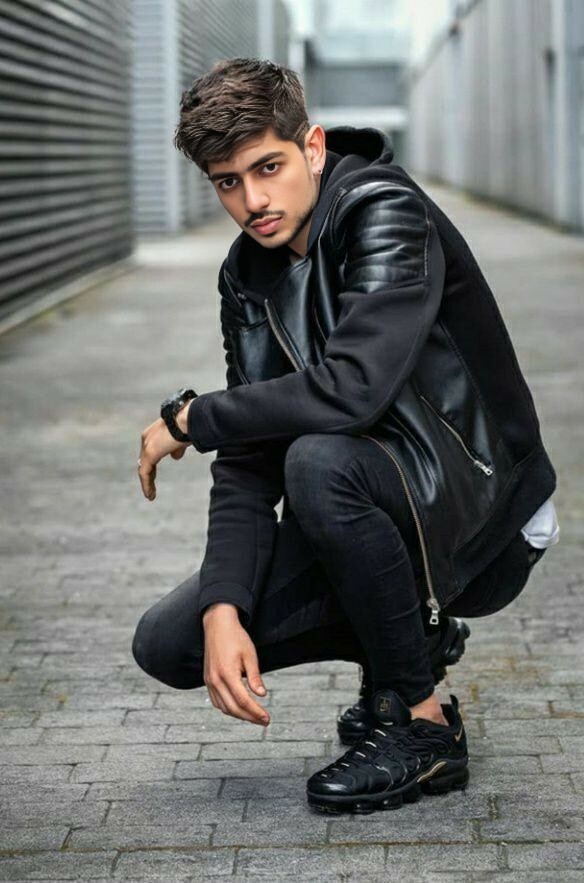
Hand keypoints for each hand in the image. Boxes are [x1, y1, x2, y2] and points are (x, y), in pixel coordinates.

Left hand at [138, 417, 188, 500]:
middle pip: (145, 460)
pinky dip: (146, 485)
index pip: (151, 450)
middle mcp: (147, 438)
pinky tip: (150, 495)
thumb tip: (175, 457)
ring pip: (144, 468)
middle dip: (149, 474)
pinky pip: (145, 473)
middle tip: (151, 486)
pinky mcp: (150, 454)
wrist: (188, 419)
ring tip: (151, 495)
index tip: (155, 474)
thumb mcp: (182, 439)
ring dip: (147, 482)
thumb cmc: (189, 425)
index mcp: (154, 433)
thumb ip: (177, 448)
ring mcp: (147, 446)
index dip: (153, 463)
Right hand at [202, 603, 269, 725]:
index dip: (256, 712)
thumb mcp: (250, 655)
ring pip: (223, 707)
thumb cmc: (236, 637)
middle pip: (233, 708)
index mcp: (227, 673)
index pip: (243, 700)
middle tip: (264, 721)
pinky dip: (228, 708)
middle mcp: (215, 680)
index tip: (267, 718)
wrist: (217, 625)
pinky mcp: (207, 680)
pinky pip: (216, 701)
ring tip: (254, 716)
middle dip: (250, 717)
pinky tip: (239, 708)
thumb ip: (254, 676)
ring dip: (239, 715)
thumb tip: (262, 695)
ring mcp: (209, 681)